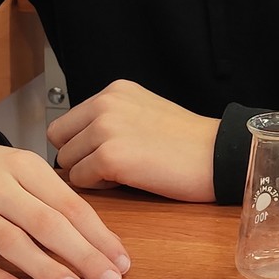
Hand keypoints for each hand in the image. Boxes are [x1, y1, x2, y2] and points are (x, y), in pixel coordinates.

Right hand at [0, 132, 130, 278]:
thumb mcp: (23, 172)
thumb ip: (56, 202)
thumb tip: (99, 244)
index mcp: (23, 167)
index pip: (68, 204)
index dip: (97, 236)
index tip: (119, 262)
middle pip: (44, 222)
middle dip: (80, 254)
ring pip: (9, 240)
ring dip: (44, 268)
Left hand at [47, 80, 218, 201]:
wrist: (219, 155)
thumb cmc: (188, 143)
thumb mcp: (145, 112)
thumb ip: (111, 119)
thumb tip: (76, 145)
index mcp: (113, 91)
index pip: (67, 122)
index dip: (80, 143)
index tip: (106, 153)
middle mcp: (105, 104)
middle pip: (60, 140)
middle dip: (79, 157)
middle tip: (112, 166)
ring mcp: (105, 129)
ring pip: (68, 161)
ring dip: (89, 173)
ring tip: (125, 172)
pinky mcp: (109, 157)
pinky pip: (80, 180)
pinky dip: (100, 187)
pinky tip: (129, 179)